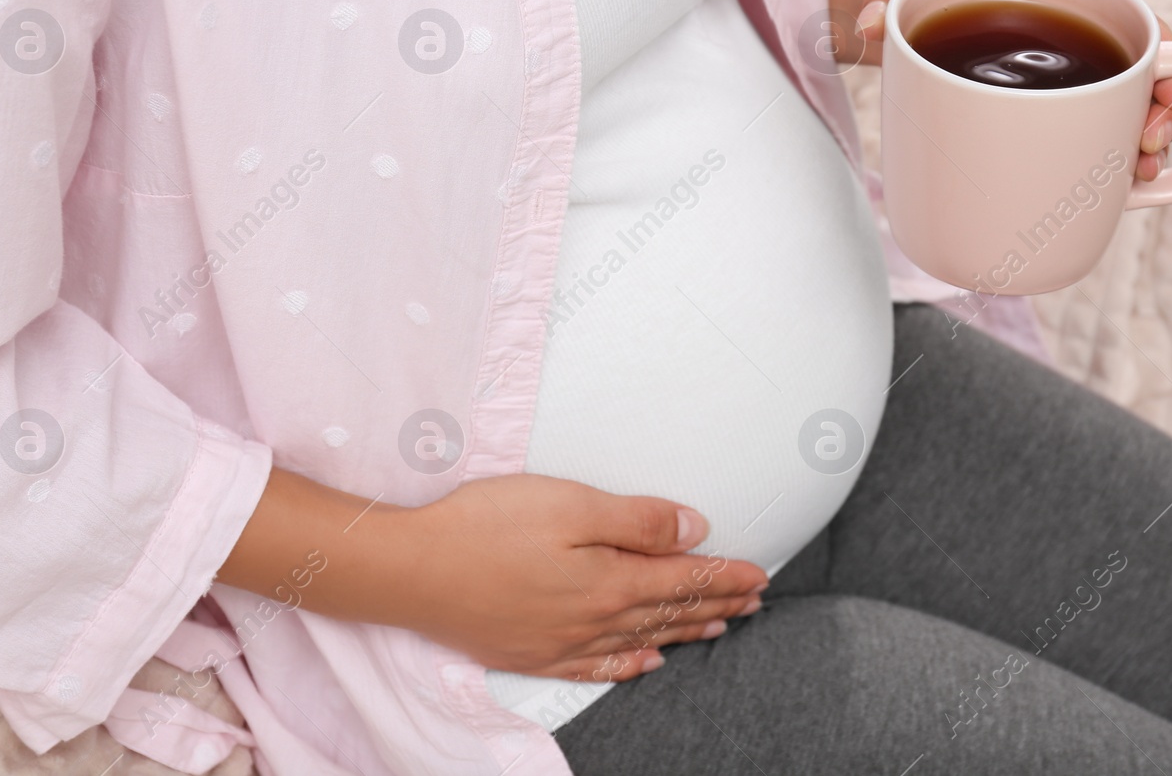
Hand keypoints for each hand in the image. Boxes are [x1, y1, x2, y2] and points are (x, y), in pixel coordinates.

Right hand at [358, 475, 766, 682]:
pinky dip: (629, 664)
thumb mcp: (569, 504)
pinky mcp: (531, 652)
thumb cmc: (484, 527)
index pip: (684, 580)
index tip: (760, 574)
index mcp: (609, 581)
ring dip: (684, 632)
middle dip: (717, 604)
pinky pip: (596, 666)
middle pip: (669, 611)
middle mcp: (594, 620)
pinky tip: (645, 663)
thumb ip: (636, 521)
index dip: (726, 576)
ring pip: (641, 639)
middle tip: (754, 602)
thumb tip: (694, 530)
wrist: (410, 572)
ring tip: (718, 628)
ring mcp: (562, 642)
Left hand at [823, 0, 1171, 179]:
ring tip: (1137, 176)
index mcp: (1058, 6)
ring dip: (1141, 153)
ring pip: (1119, 125)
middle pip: (1146, 84)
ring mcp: (1053, 96)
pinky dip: (1100, 176)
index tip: (1165, 89)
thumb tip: (872, 23)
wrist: (890, 11)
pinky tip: (1109, 196)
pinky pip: (1078, 153)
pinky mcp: (1028, 129)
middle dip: (1165, 116)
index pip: (1142, 28)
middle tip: (1146, 145)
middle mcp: (1069, 56)